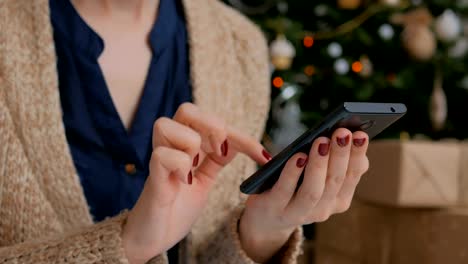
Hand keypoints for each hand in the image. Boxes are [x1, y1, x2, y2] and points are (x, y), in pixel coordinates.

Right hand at [122, 103, 268, 263]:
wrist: (153, 238)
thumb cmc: (176, 209)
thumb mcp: (203, 181)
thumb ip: (215, 160)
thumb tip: (236, 142)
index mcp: (185, 146)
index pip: (214, 125)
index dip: (243, 137)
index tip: (264, 156)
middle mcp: (170, 147)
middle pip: (186, 109)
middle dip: (212, 125)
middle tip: (220, 151)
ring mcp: (160, 160)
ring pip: (166, 124)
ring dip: (191, 143)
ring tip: (194, 167)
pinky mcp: (152, 178)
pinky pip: (162, 155)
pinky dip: (180, 165)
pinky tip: (185, 181)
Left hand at [239, 128, 368, 261]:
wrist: (264, 218)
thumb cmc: (295, 187)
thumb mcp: (318, 176)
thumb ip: (333, 162)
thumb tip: (348, 138)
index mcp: (337, 200)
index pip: (351, 177)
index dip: (357, 156)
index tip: (361, 135)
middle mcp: (321, 210)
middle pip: (334, 181)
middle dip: (340, 154)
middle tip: (343, 132)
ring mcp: (297, 212)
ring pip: (313, 190)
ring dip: (319, 164)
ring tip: (322, 140)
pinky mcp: (274, 208)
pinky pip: (286, 190)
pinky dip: (293, 172)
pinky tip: (298, 156)